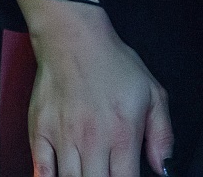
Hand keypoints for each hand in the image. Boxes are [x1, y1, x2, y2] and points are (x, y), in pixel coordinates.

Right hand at [18, 0, 174, 176]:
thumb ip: (162, 134)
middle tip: (106, 173)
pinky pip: (41, 170)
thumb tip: (163, 167)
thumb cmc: (112, 63)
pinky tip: (59, 176)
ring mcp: (63, 137)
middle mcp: (92, 140)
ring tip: (88, 173)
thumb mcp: (152, 93)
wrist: (74, 39)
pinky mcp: (40, 132)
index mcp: (122, 133)